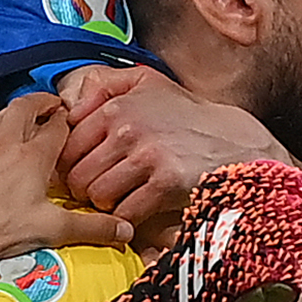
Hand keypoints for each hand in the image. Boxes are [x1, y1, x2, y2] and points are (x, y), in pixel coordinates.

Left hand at [0, 94, 133, 277]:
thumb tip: (126, 230)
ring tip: (24, 116)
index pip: (55, 128)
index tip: (72, 118)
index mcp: (32, 158)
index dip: (66, 120)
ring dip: (12, 113)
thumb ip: (92, 228)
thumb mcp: (54, 230)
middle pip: (22, 109)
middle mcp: (6, 148)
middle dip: (39, 101)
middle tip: (51, 103)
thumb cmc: (2, 231)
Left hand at [57, 66, 285, 239]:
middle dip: (83, 189)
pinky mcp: (165, 183)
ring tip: (118, 199)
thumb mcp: (147, 84)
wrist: (234, 141)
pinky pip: (125, 211)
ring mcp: (146, 156)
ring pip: (98, 195)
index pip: (68, 145)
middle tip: (97, 191)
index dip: (69, 164)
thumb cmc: (186, 115)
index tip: (80, 172)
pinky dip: (127, 217)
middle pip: (78, 175)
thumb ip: (105, 86)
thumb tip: (69, 105)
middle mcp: (127, 129)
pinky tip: (138, 209)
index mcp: (117, 106)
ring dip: (105, 204)